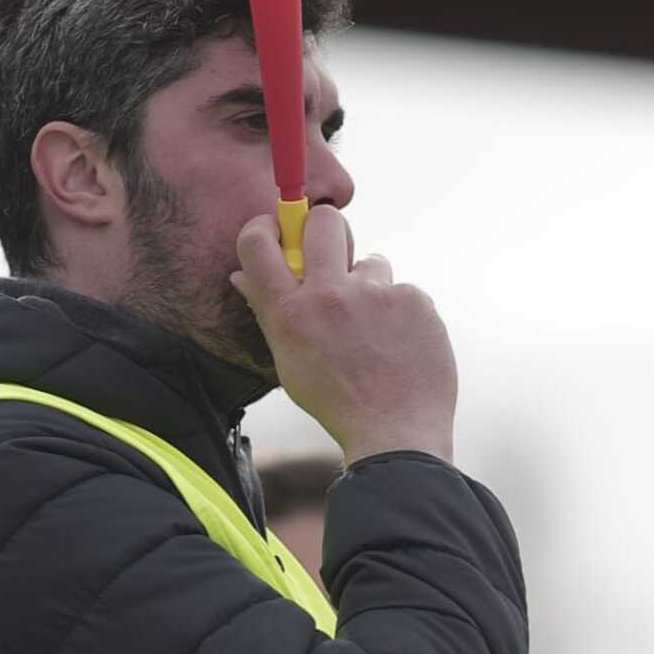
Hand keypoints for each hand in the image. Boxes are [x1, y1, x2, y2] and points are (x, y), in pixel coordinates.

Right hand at [230, 205, 456, 464]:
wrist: (395, 433)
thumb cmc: (336, 401)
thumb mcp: (288, 360)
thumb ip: (268, 311)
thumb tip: (241, 275)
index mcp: (289, 312)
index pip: (257, 242)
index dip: (266, 227)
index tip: (278, 230)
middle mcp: (328, 294)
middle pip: (324, 220)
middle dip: (325, 227)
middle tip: (333, 253)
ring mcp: (374, 294)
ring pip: (371, 263)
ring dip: (370, 287)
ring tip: (375, 331)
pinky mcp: (412, 299)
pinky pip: (403, 291)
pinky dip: (402, 314)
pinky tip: (400, 345)